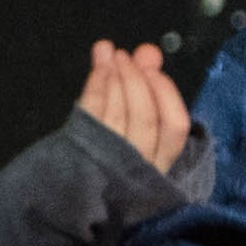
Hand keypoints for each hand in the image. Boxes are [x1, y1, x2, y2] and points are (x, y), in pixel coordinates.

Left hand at [74, 40, 189, 168]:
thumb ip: (147, 85)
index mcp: (163, 164)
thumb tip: (148, 52)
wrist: (71, 193)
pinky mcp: (82, 159)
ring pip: (117, 117)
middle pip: (145, 119)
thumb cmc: (116, 155)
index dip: (166, 93)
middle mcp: (141, 168)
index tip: (153, 69)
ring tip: (108, 55)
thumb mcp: (138, 122)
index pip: (174, 126)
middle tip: (124, 56)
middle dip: (135, 80)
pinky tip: (98, 70)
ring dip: (114, 79)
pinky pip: (91, 118)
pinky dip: (95, 88)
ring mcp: (110, 166)